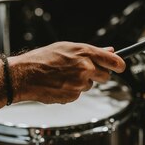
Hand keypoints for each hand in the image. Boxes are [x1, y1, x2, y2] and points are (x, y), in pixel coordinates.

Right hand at [9, 42, 125, 103]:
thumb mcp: (67, 48)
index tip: (120, 67)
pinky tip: (58, 84)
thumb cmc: (43, 59)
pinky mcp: (73, 96)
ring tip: (63, 76)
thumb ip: (91, 51)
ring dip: (81, 83)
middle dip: (98, 75)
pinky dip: (71, 91)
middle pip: (105, 76)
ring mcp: (79, 83)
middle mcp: (85, 68)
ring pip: (89, 86)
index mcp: (84, 52)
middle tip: (85, 72)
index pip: (113, 61)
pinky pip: (78, 94)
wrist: (24, 75)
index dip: (119, 65)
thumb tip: (110, 51)